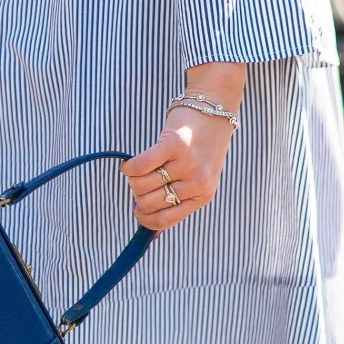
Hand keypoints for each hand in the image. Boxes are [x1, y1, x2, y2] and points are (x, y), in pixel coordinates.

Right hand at [121, 62, 245, 232]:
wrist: (214, 109)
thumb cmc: (201, 146)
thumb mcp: (198, 179)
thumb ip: (178, 203)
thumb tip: (153, 234)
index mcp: (202, 197)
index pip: (163, 221)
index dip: (144, 218)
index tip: (137, 208)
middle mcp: (196, 184)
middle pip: (147, 203)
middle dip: (137, 194)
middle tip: (141, 180)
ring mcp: (186, 165)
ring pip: (140, 185)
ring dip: (132, 179)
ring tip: (139, 168)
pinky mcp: (175, 145)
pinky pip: (140, 166)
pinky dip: (129, 167)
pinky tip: (130, 163)